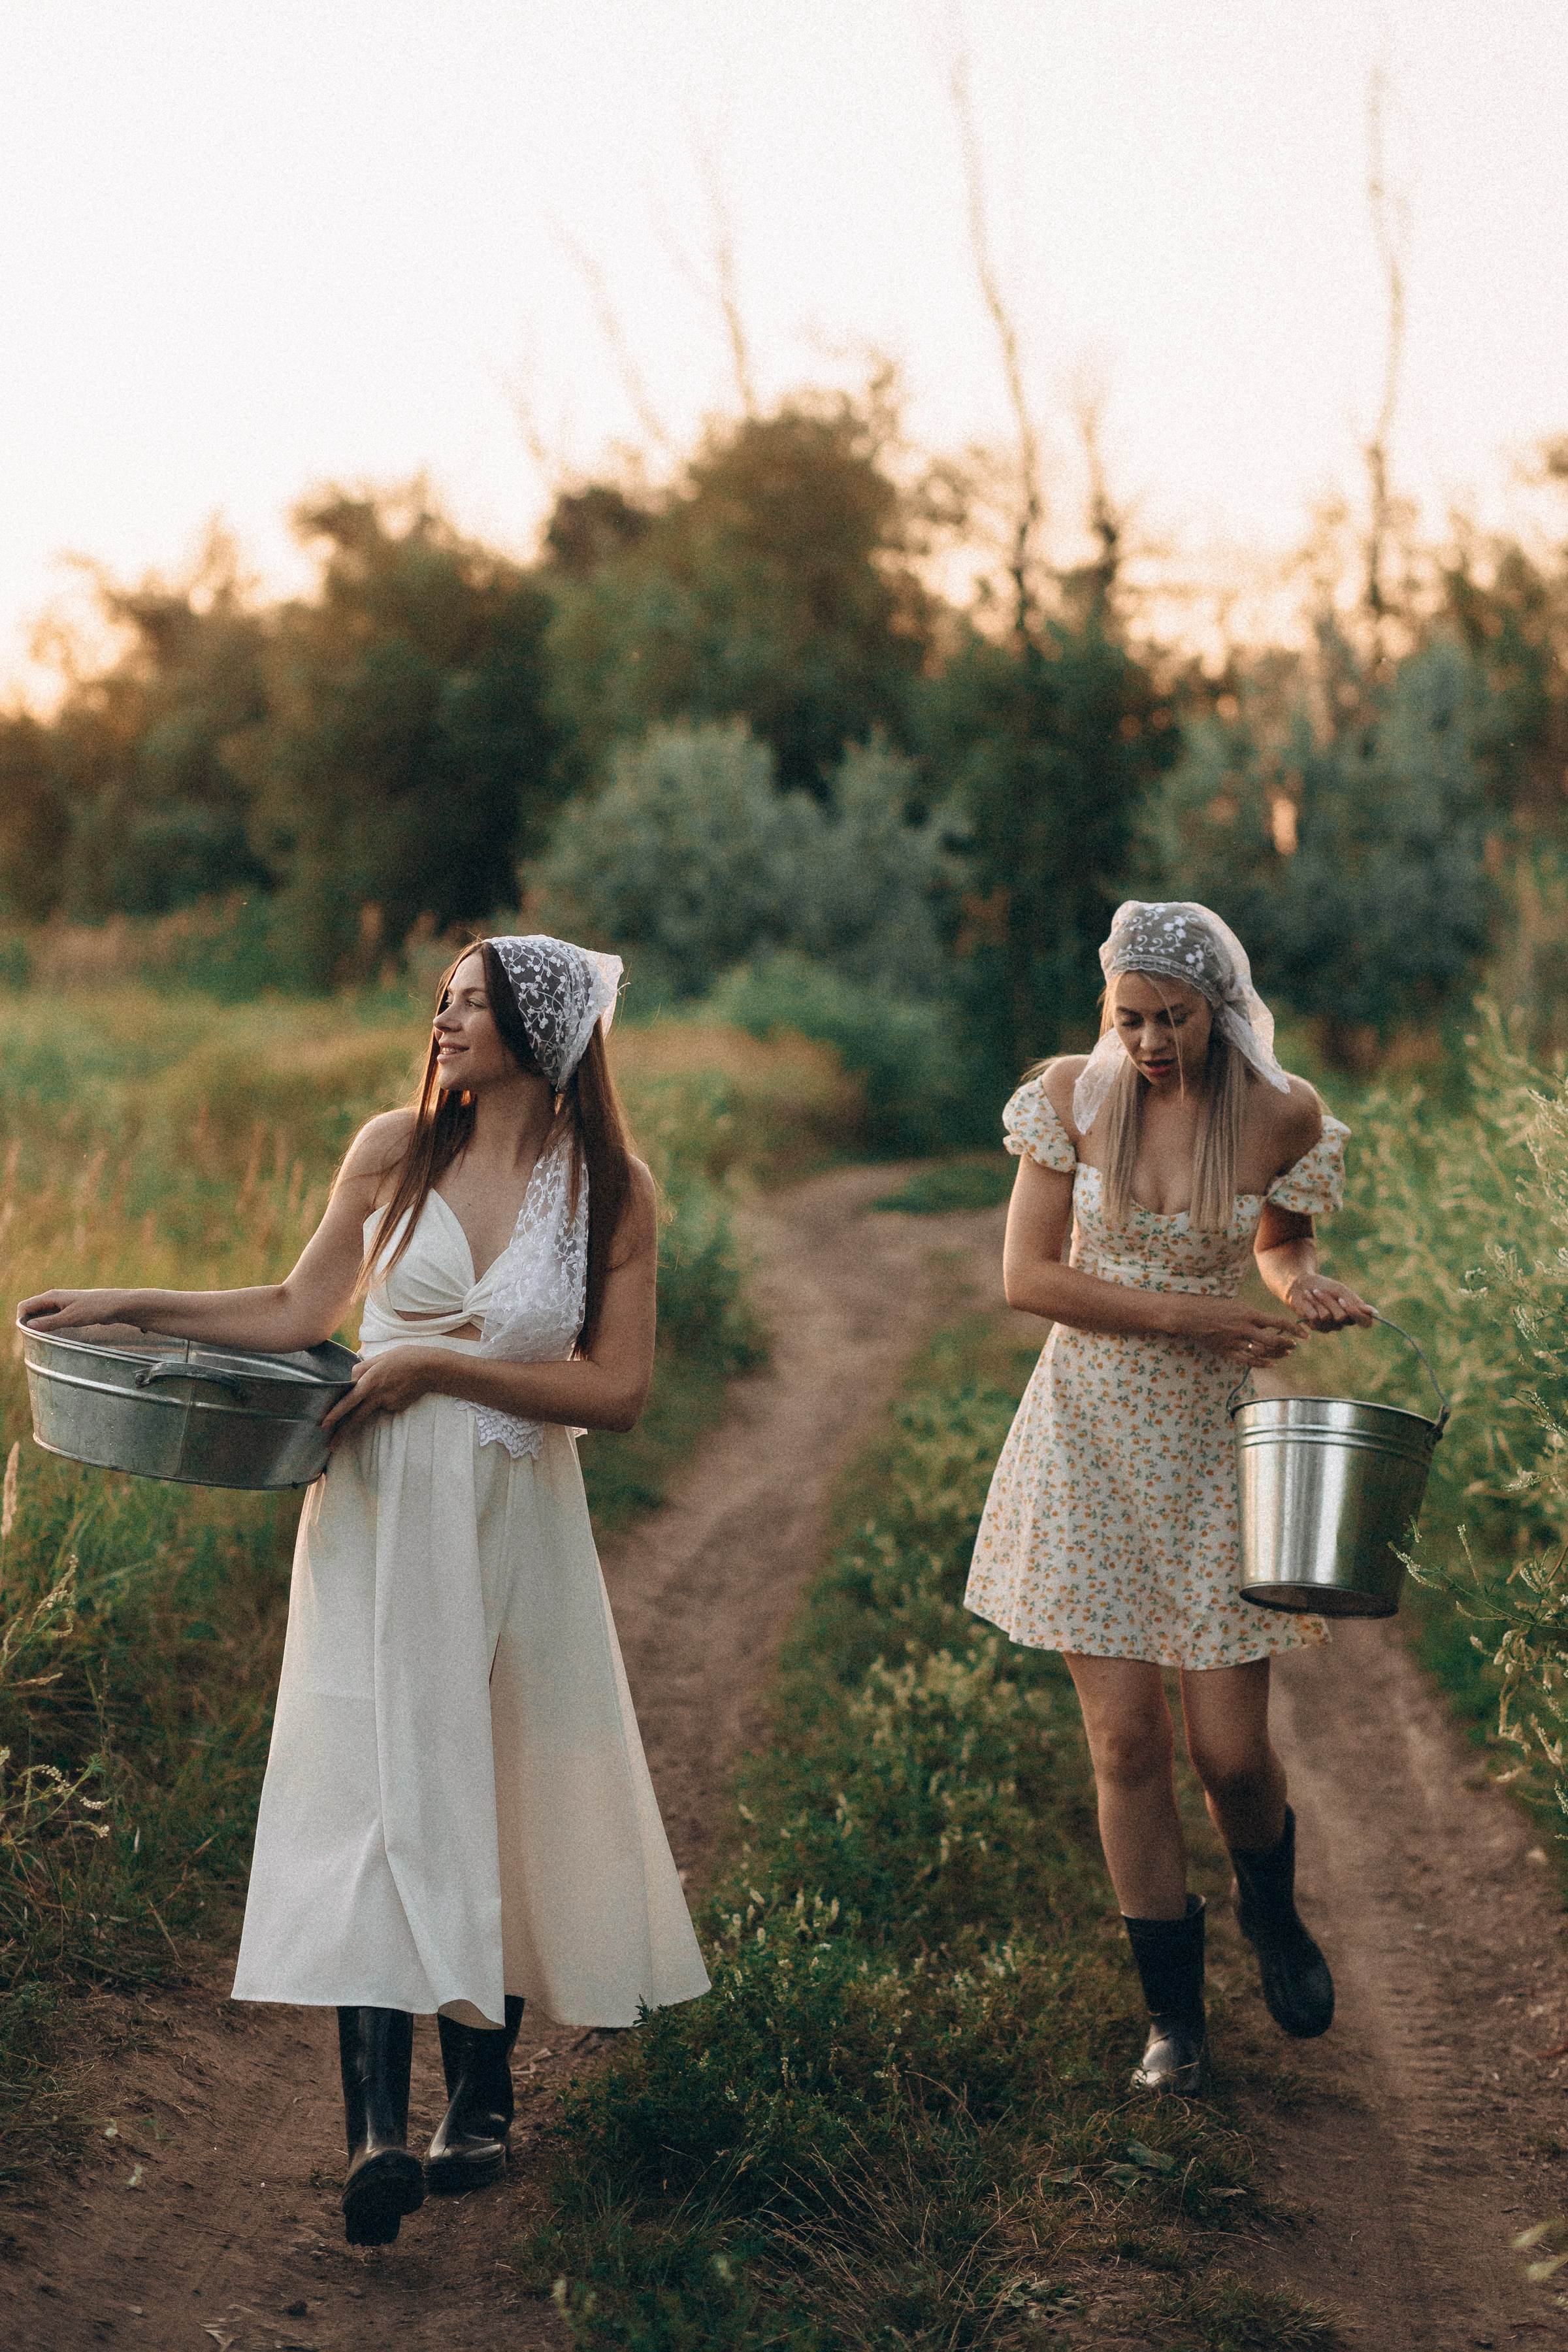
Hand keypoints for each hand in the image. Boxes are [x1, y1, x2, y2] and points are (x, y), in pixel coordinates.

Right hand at [17, 1287, 140, 1333]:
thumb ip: (50, 1322)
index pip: (25, 1306)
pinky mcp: (70, 1310)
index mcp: (51, 1297)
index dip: (21, 1319)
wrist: (117, 1305)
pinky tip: (54, 1334)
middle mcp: (54, 1299)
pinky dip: (49, 1325)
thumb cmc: (96, 1308)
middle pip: (32, 1310)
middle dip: (29, 1323)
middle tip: (34, 1338)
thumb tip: (30, 1326)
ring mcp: (62, 1304)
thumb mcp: (71, 1318)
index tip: (27, 1333)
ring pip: (42, 1314)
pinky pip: (53, 1317)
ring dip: (39, 1325)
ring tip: (43, 1338)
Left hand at [321, 1346, 443, 1442]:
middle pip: (357, 1417)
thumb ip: (362, 1368)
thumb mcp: (380, 1357)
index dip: (336, 1413)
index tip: (324, 1424)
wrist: (431, 1368)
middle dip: (343, 1432)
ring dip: (366, 1413)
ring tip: (375, 1400)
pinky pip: (385, 1405)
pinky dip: (386, 1399)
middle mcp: (379, 1395)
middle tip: (331, 1445)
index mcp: (371, 1380)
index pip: (350, 1400)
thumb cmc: (405, 1357)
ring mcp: (389, 1403)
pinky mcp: (398, 1407)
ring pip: (372, 1409)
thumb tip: (349, 1380)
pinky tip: (397, 1388)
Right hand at [1173, 1295, 1299, 1364]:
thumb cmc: (1212, 1305)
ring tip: (1285, 1354)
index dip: (1294, 1329)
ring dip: (1277, 1354)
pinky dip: (1261, 1363)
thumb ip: (1251, 1315)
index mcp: (1248, 1313)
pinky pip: (1247, 1360)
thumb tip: (1268, 1323)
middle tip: (1293, 1346)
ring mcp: (1234, 1341)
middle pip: (1273, 1340)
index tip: (1305, 1335)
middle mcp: (1244, 1327)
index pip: (1278, 1322)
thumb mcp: (1235, 1305)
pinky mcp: (1226, 1350)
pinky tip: (1270, 1364)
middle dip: (1287, 1344)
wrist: (1188, 1314)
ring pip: (1262, 1352)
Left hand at [1284, 1275, 1375, 1331]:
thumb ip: (1355, 1302)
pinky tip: (1307, 1300)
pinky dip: (1310, 1304)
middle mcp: (1343, 1323)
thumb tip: (1375, 1312)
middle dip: (1330, 1301)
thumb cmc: (1325, 1286)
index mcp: (1354, 1313)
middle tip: (1323, 1291)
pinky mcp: (1315, 1326)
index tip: (1344, 1300)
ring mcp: (1329, 1326)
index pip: (1366, 1323)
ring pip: (1327, 1317)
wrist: (1302, 1284)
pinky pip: (1315, 1317)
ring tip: (1314, 1294)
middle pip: (1342, 1317)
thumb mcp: (1341, 1291)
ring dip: (1319, 1301)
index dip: (1356, 1314)